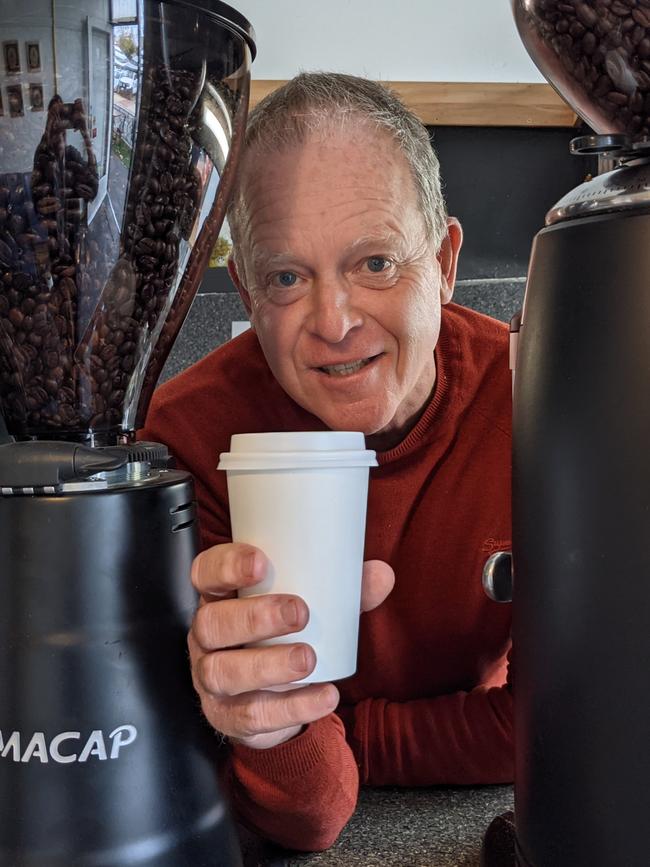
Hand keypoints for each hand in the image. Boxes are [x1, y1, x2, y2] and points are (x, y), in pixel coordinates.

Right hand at [187, 543, 394, 749]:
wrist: (272, 698)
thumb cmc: (284, 635)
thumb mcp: (308, 606)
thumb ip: (342, 590)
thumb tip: (381, 574)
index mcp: (220, 597)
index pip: (206, 572)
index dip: (226, 565)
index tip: (261, 562)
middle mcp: (206, 637)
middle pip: (212, 623)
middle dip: (254, 617)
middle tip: (299, 612)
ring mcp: (210, 679)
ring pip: (224, 672)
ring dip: (268, 665)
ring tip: (308, 659)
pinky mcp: (228, 717)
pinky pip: (252, 715)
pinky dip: (291, 707)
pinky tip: (323, 696)